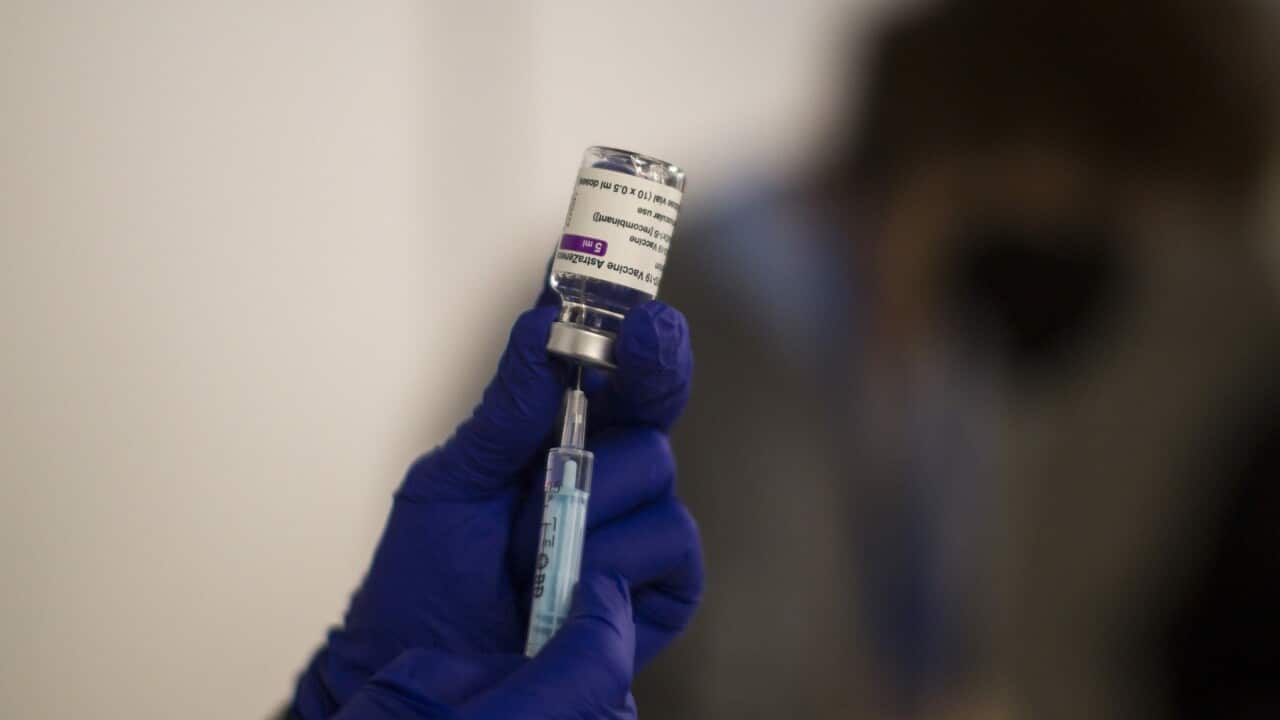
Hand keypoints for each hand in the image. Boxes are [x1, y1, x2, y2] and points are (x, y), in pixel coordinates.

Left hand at [291, 301, 700, 716]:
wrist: (425, 668)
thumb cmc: (429, 575)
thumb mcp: (452, 480)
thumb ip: (507, 409)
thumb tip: (543, 324)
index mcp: (560, 431)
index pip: (616, 363)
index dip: (636, 334)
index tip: (643, 316)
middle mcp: (610, 470)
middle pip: (653, 404)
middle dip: (618, 409)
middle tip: (569, 427)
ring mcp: (638, 527)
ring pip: (658, 473)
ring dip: (586, 508)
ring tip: (524, 552)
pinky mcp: (662, 587)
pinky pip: (670, 544)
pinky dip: (616, 559)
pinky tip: (574, 584)